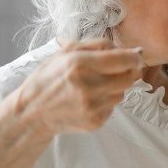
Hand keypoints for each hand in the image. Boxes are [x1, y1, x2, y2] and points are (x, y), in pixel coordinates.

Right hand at [12, 38, 142, 136]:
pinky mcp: (95, 121)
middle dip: (129, 71)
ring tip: (96, 85)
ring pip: (123, 92)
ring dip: (116, 87)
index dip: (135, 57)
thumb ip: (99, 45)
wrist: (32, 112)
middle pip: (129, 77)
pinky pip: (113, 107)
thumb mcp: (66, 52)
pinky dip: (107, 101)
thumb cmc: (49, 77)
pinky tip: (90, 99)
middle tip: (119, 69)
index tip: (136, 56)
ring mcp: (92, 106)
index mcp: (80, 64)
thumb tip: (130, 49)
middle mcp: (88, 86)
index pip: (125, 60)